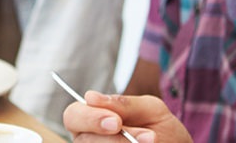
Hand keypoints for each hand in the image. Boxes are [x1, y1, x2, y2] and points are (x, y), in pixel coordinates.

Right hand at [63, 91, 188, 142]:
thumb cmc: (162, 130)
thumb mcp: (151, 110)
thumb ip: (124, 104)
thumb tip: (91, 97)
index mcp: (94, 118)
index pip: (73, 115)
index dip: (90, 118)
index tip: (116, 122)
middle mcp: (90, 139)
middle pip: (82, 140)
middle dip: (112, 139)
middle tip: (142, 136)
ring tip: (152, 141)